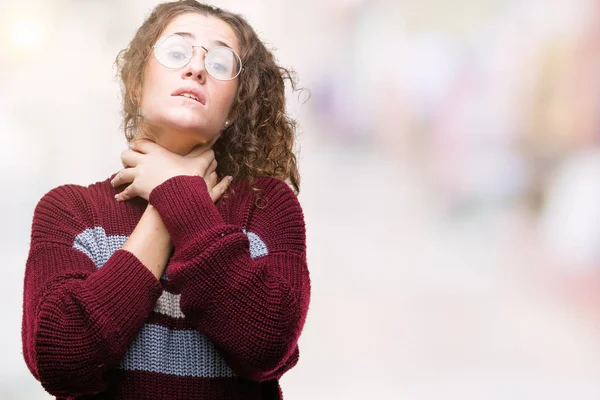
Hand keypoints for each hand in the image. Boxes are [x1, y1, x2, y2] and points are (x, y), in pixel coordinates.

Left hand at [111, 139, 231, 201]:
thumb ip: (204, 156)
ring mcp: (139, 175)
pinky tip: (119, 197)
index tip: (136, 147)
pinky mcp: (137, 188)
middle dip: (126, 159)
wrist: (180, 192)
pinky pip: (126, 191)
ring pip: (122, 174)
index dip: (138, 145)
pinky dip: (122, 194)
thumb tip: (214, 150)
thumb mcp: (198, 165)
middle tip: (127, 163)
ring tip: (115, 182)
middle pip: (127, 155)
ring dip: (118, 178)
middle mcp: (145, 161)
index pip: (141, 144)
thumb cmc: (188, 177)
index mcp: (157, 152)